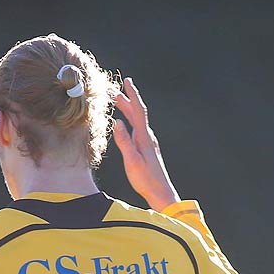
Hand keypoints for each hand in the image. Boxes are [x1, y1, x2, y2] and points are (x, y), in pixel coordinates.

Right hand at [111, 76, 177, 212]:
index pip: (138, 110)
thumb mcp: (132, 161)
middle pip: (136, 112)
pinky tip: (123, 122)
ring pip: (136, 120)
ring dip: (126, 109)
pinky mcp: (146, 148)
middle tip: (113, 89)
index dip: (132, 94)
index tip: (127, 81)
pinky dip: (128, 120)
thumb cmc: (146, 180)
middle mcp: (147, 136)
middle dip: (125, 99)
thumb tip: (117, 122)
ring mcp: (147, 142)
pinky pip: (136, 128)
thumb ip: (124, 142)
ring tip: (116, 101)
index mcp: (144, 137)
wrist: (160, 192)